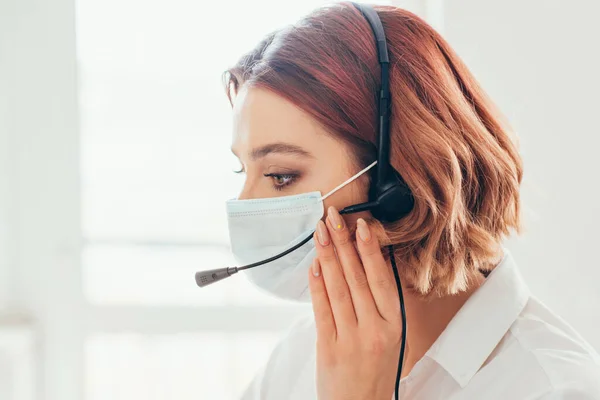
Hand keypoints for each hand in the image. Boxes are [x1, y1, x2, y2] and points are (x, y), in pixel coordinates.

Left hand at [308, 206, 402, 399]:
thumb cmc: (377, 370)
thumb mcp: (392, 336)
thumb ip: (380, 303)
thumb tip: (366, 262)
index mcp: (394, 323)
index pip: (380, 277)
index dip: (369, 248)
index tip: (361, 224)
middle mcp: (375, 329)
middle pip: (356, 277)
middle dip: (343, 243)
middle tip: (333, 217)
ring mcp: (350, 338)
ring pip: (337, 288)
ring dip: (327, 256)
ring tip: (320, 232)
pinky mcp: (329, 347)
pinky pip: (321, 309)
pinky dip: (316, 285)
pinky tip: (313, 265)